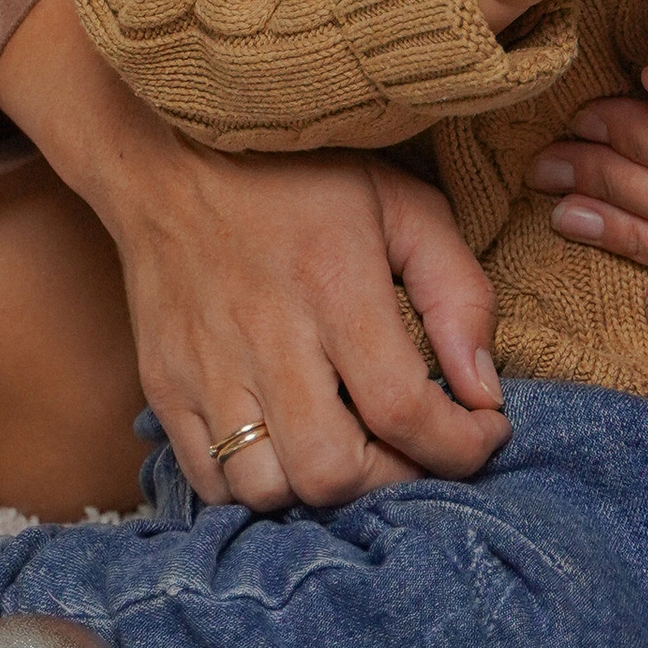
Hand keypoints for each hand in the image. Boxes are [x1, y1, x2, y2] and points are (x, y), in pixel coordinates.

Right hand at [105, 135, 508, 509]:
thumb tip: (483, 391)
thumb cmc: (300, 177)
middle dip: (392, 478)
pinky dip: (259, 487)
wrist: (172, 157)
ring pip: (265, 490)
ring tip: (350, 446)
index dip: (459, 446)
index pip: (402, 409)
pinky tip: (290, 447)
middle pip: (330, 472)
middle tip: (413, 445)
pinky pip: (209, 483)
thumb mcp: (403, 205)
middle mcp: (266, 338)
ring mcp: (206, 369)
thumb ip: (458, 293)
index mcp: (335, 287)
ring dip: (320, 487)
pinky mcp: (164, 388)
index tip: (484, 431)